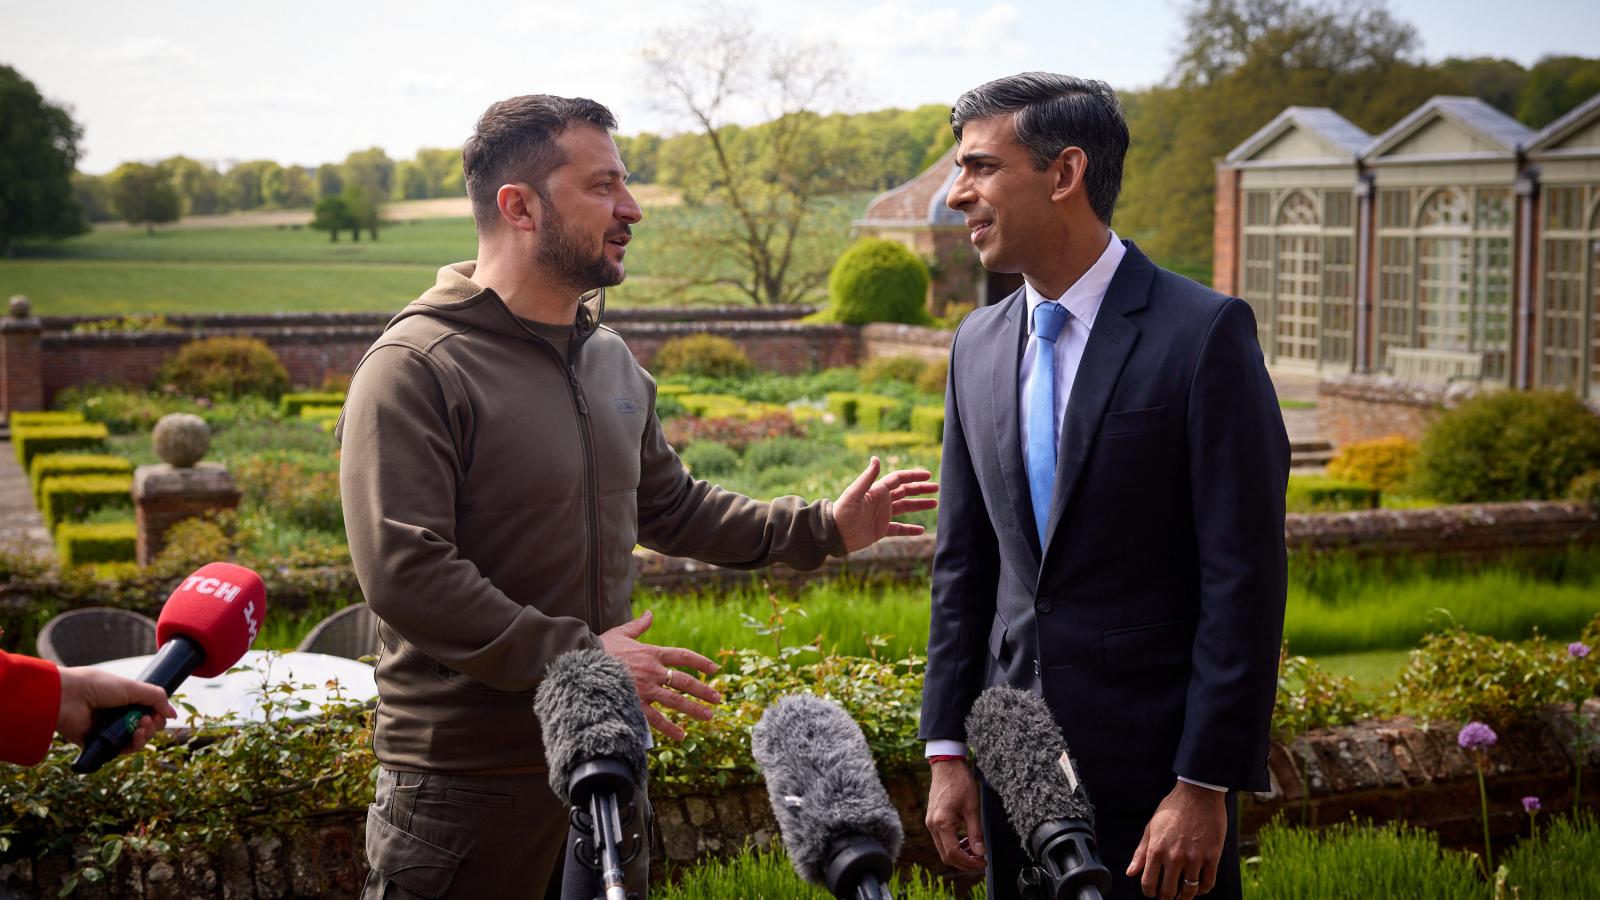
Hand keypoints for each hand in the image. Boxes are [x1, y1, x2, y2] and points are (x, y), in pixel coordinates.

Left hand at [55, 666, 176, 752]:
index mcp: (125, 700)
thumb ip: (156, 698)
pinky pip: (121, 750)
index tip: (158, 712)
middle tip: (147, 719)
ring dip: (145, 735)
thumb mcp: (132, 687)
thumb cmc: (96, 686)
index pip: (149, 711)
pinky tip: (135, 736)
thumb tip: (172, 714)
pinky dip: (132, 745)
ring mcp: (108, 730)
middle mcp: (117, 716)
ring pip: (136, 740)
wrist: (68, 697)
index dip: (158, 713)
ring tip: (141, 727)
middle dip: (153, 725)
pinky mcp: (99, 744)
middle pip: (146, 727)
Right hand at [599, 611, 722, 739]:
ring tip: (708, 717)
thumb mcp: (621, 632)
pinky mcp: (634, 704)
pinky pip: (655, 719)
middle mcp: (653, 671)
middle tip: (718, 699)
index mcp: (652, 653)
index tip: (714, 669)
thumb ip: (639, 625)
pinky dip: (669, 728)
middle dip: (704, 691)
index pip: (683, 656)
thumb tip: (650, 613)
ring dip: (694, 710)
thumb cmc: (600, 648)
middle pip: (685, 682)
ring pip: (675, 701)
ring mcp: (644, 689)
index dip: (701, 662)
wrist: (581, 664)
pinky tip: (681, 735)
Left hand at [833, 457, 938, 551]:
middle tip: (937, 488)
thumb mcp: (854, 494)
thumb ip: (867, 478)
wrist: (834, 534)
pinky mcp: (881, 530)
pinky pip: (899, 529)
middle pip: (905, 491)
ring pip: (905, 508)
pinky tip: (921, 530)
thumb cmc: (842, 512)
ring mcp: (883, 515)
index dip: (913, 476)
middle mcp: (882, 501)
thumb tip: (876, 458)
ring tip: (935, 504)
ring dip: (919, 505)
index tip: (928, 475)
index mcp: (877, 490)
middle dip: (921, 489)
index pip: (899, 479)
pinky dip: (910, 529)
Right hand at [925, 759, 986, 870]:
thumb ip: (976, 833)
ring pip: (943, 850)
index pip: (953, 853)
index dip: (969, 862)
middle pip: (946, 856)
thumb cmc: (960, 782)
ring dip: (959, 855)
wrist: (946, 766)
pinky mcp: (932, 820)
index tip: (983, 862)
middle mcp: (932, 825)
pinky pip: (942, 840)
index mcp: (942, 822)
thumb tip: (980, 853)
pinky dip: (954, 845)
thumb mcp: (972, 807)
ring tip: (976, 850)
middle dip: (964, 862)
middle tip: (981, 861)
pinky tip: (966, 840)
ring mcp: (930, 823)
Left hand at [1127, 781, 1226, 898]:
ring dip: (1184, 897)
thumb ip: (1141, 852)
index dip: (1149, 893)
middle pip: (1168, 892)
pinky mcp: (1211, 857)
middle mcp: (1174, 857)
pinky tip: (1199, 887)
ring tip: (1182, 895)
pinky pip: (1208, 883)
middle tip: (1167, 896)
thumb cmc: (1173, 809)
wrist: (1198, 794)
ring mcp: (1194, 858)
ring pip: (1189, 891)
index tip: (1152, 893)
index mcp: (1156, 850)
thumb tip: (1131, 872)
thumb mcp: (1151, 827)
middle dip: (1166, 898)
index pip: (1149, 884)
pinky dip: (1203, 890)